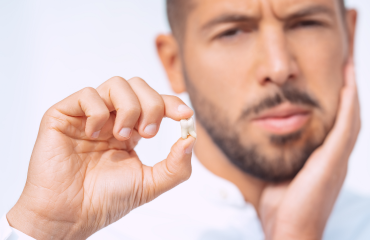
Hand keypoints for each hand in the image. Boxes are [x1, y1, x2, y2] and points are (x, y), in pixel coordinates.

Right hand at [7, 77, 195, 239]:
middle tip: (148, 134)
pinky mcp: (64, 115)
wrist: (71, 215)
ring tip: (122, 136)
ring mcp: (88, 115)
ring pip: (116, 84)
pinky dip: (98, 112)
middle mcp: (111, 119)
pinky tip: (94, 134)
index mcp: (130, 131)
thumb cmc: (105, 200)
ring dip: (128, 108)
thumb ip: (176, 165)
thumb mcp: (150, 184)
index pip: (154, 103)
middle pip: (138, 86)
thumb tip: (190, 138)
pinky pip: (87, 94)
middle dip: (152, 106)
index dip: (171, 103)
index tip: (184, 115)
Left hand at [259, 59, 360, 239]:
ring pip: (350, 119)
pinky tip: (348, 86)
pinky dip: (348, 106)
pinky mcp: (332, 162)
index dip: (337, 103)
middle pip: (347, 117)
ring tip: (349, 67)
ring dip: (351, 92)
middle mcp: (335, 158)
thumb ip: (283, 157)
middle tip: (346, 65)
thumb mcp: (282, 174)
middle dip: (348, 91)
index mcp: (324, 160)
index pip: (335, 125)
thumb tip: (271, 142)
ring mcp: (337, 160)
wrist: (290, 230)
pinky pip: (344, 128)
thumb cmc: (283, 206)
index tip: (334, 80)